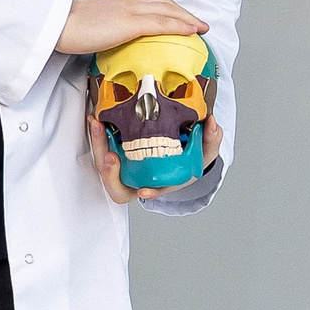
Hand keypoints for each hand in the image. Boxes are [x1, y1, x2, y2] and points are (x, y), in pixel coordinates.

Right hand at [57, 0, 206, 58]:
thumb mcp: (91, 23)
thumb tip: (111, 39)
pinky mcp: (130, 23)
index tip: (180, 18)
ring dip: (188, 19)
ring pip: (168, 11)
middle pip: (165, 4)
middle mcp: (128, 1)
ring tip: (201, 28)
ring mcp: (130, 10)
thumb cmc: (67, 27)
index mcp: (118, 0)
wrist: (56, 23)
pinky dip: (180, 26)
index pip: (151, 3)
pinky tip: (191, 31)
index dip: (170, 10)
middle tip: (199, 23)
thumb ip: (105, 27)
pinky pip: (162, 23)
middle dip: (185, 13)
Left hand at [86, 98, 221, 203]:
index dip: (148, 193)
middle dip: (109, 170)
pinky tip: (97, 117)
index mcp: (158, 183)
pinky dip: (99, 132)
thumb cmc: (188, 155)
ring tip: (98, 124)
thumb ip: (211, 140)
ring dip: (99, 143)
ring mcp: (124, 163)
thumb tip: (212, 123)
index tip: (144, 191)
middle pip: (117, 181)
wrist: (174, 143)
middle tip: (109, 156)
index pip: (153, 192)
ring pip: (105, 161)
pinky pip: (103, 144)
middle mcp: (137, 177)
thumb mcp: (204, 151)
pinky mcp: (115, 147)